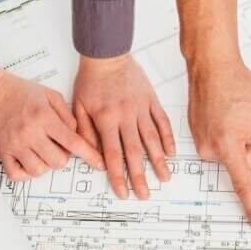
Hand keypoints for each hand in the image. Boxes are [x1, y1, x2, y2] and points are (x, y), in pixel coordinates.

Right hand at [0, 70, 103, 180]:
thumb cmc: (21, 91)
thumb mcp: (50, 95)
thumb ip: (67, 115)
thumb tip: (77, 135)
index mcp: (44, 117)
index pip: (73, 142)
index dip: (89, 155)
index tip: (98, 163)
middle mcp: (30, 133)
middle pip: (58, 161)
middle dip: (64, 157)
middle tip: (58, 146)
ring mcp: (15, 144)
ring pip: (39, 170)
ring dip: (46, 165)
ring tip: (43, 152)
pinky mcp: (2, 151)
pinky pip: (16, 175)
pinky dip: (26, 173)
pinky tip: (29, 161)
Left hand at [73, 55, 175, 199]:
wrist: (107, 55)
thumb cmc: (90, 81)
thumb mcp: (79, 107)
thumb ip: (86, 133)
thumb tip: (95, 159)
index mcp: (106, 120)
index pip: (113, 155)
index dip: (118, 176)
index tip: (123, 192)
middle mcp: (125, 117)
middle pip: (134, 152)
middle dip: (140, 176)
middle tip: (146, 194)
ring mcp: (141, 108)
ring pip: (152, 139)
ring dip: (158, 161)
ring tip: (164, 178)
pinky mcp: (151, 100)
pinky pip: (162, 122)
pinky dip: (168, 138)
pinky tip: (171, 153)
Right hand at [188, 59, 250, 237]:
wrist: (211, 64)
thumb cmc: (236, 83)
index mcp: (228, 147)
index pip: (245, 187)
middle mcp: (211, 150)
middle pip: (250, 160)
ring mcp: (203, 142)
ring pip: (240, 149)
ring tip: (250, 109)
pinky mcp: (200, 133)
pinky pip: (228, 140)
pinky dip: (238, 127)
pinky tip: (238, 108)